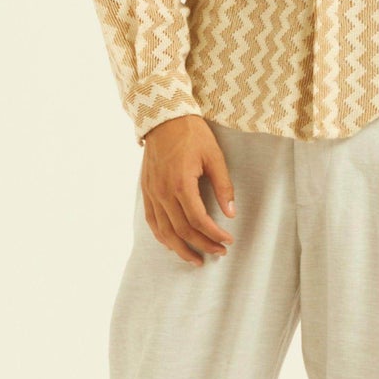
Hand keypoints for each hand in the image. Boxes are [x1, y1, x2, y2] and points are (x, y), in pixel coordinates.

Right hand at [139, 114, 235, 264]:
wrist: (164, 118)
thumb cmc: (192, 134)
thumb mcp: (214, 157)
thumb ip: (223, 186)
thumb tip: (231, 213)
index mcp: (181, 184)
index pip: (199, 220)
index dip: (215, 234)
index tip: (228, 241)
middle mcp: (163, 192)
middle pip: (182, 230)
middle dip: (202, 245)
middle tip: (218, 252)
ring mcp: (152, 193)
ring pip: (164, 231)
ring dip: (181, 249)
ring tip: (196, 259)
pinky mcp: (146, 191)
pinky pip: (152, 221)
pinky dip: (163, 237)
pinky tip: (174, 244)